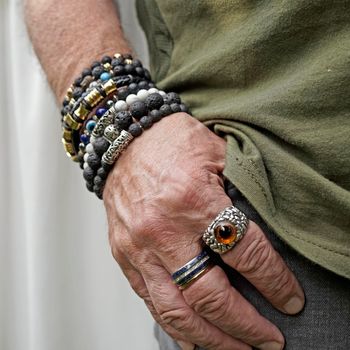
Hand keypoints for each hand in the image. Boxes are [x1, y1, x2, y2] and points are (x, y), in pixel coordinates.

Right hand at [104, 113, 304, 349]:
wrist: (123, 139)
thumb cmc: (169, 143)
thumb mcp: (216, 156)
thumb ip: (240, 193)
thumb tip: (262, 234)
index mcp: (192, 198)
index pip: (245, 252)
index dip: (274, 281)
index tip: (290, 300)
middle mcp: (162, 229)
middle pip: (210, 295)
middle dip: (246, 326)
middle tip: (269, 341)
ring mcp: (138, 246)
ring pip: (177, 309)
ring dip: (211, 338)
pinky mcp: (124, 254)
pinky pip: (150, 300)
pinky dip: (174, 325)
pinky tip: (194, 339)